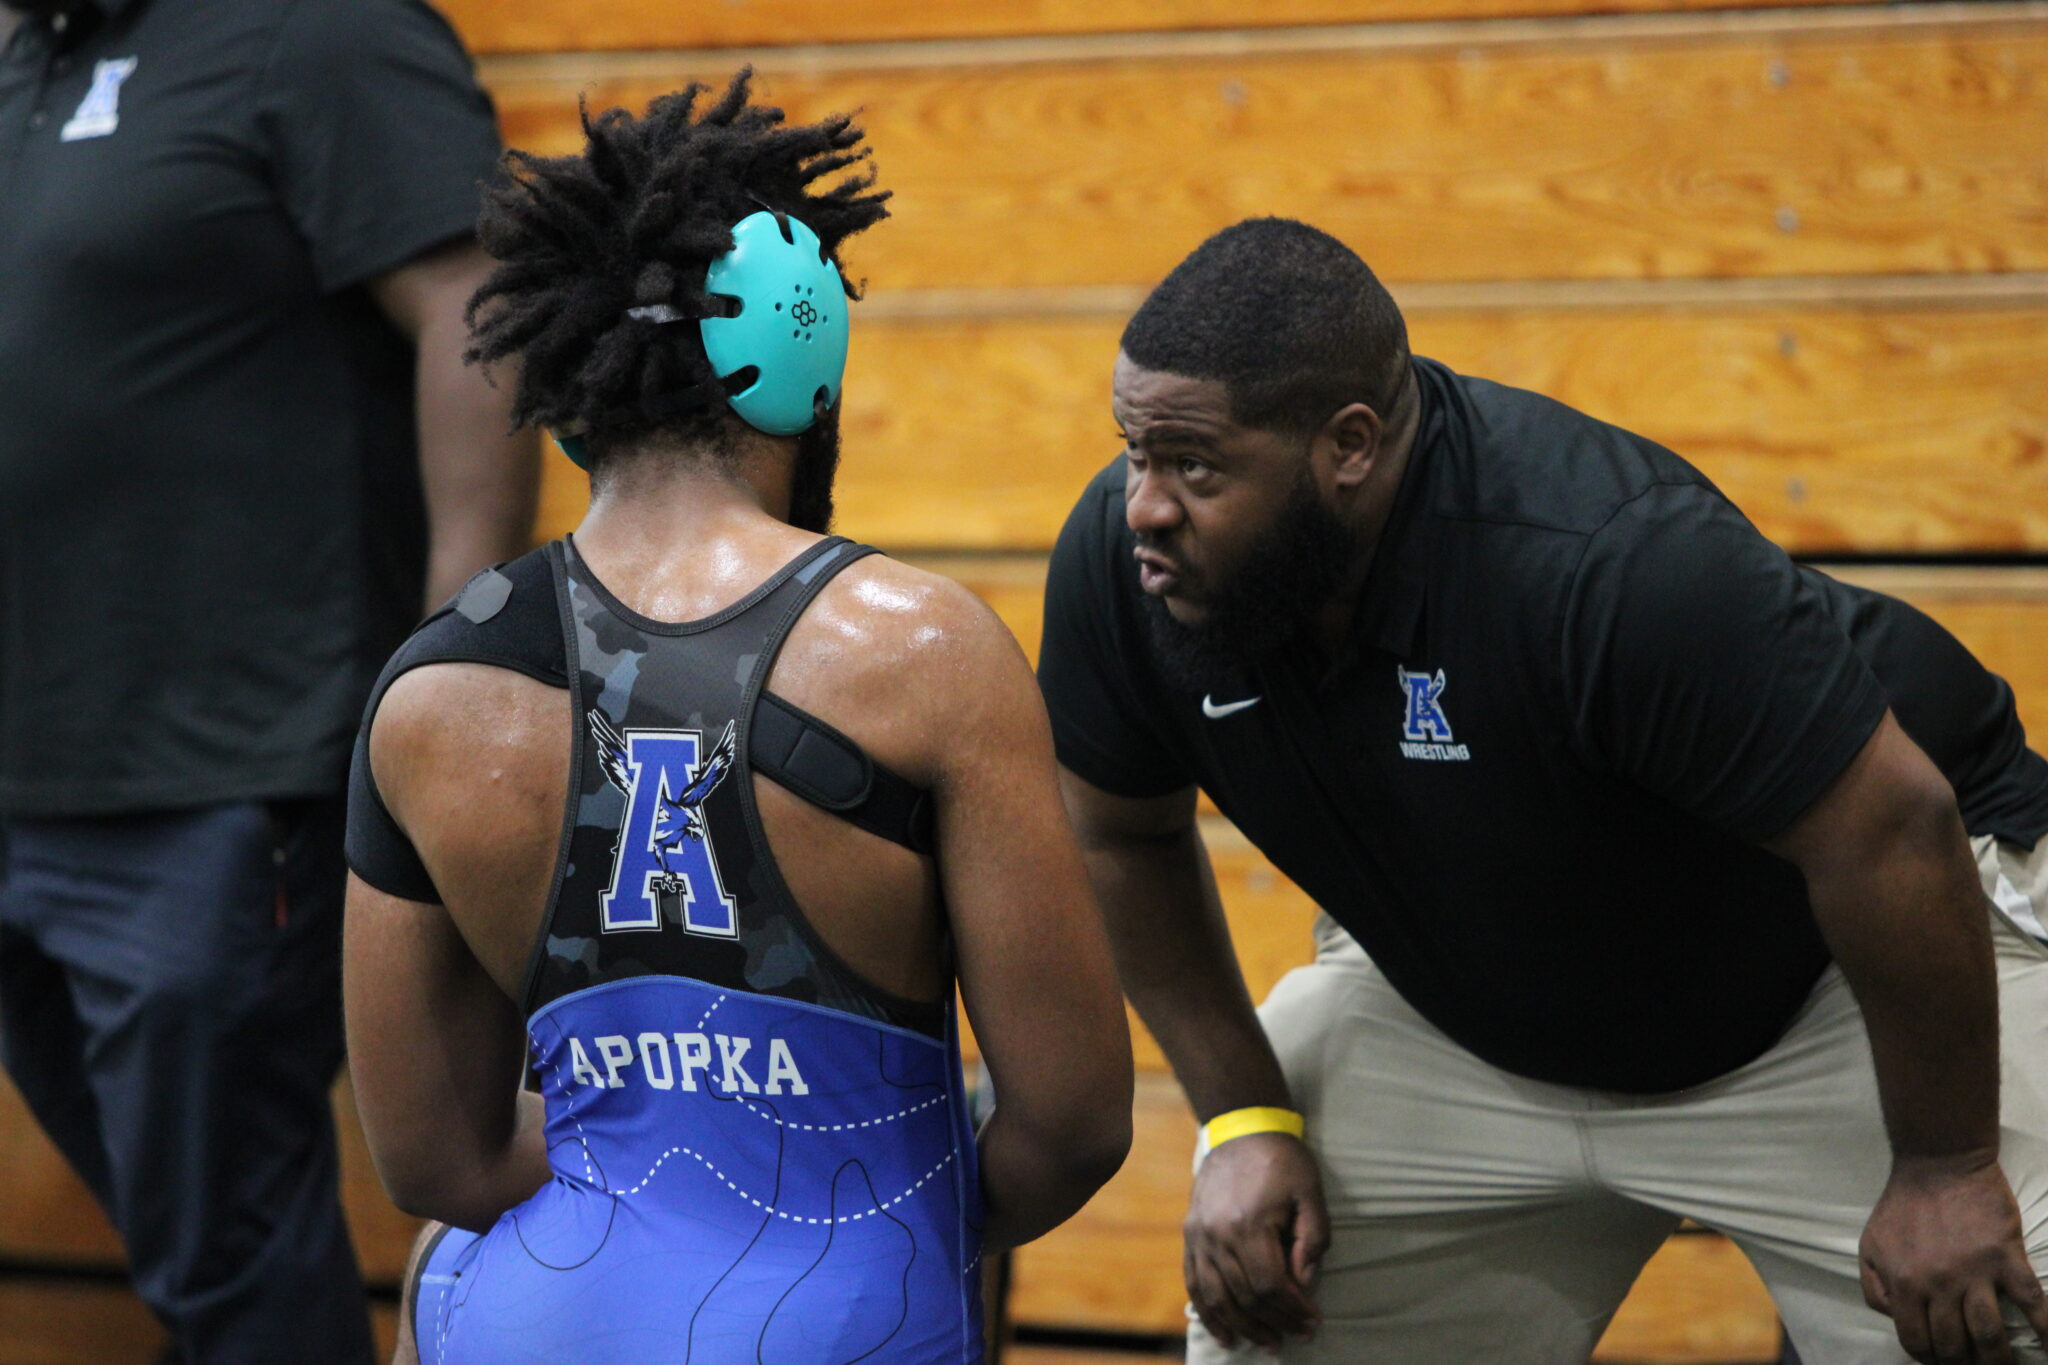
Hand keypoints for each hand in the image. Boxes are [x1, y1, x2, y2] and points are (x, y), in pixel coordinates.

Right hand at [1183, 1131, 1328, 1350]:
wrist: (1241, 1129)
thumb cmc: (1282, 1161)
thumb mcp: (1310, 1194)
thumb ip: (1312, 1240)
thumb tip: (1303, 1282)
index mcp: (1249, 1223)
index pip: (1270, 1284)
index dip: (1293, 1309)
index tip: (1314, 1321)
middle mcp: (1217, 1234)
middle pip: (1245, 1296)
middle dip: (1275, 1321)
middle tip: (1298, 1336)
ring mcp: (1199, 1236)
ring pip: (1218, 1297)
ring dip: (1243, 1327)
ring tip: (1268, 1343)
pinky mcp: (1190, 1235)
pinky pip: (1194, 1284)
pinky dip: (1209, 1314)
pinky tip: (1226, 1334)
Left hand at [1860, 1154, 2047, 1364]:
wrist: (1938, 1162)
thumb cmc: (1903, 1205)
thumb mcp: (1870, 1244)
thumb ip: (1875, 1286)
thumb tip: (1894, 1318)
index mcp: (1904, 1282)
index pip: (1916, 1341)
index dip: (1928, 1359)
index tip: (1941, 1361)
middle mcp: (1939, 1284)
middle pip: (1953, 1346)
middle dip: (1962, 1364)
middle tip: (1972, 1363)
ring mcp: (1976, 1272)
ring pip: (1991, 1335)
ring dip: (1999, 1360)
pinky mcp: (2007, 1257)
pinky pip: (2034, 1304)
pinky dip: (2047, 1332)